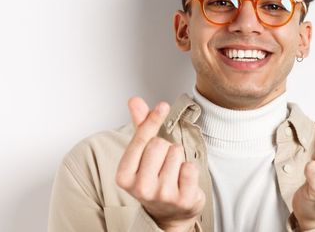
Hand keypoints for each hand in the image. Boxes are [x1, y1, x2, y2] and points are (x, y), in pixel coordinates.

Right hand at [115, 97, 204, 231]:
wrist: (169, 213)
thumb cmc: (154, 179)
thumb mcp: (143, 155)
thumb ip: (140, 126)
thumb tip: (135, 101)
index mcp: (124, 176)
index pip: (141, 139)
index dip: (153, 120)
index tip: (162, 106)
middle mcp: (141, 188)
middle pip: (159, 144)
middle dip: (165, 147)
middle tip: (163, 163)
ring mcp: (162, 195)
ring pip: (176, 153)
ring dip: (178, 159)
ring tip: (173, 173)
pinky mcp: (183, 199)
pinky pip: (190, 167)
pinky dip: (190, 170)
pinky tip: (183, 180)